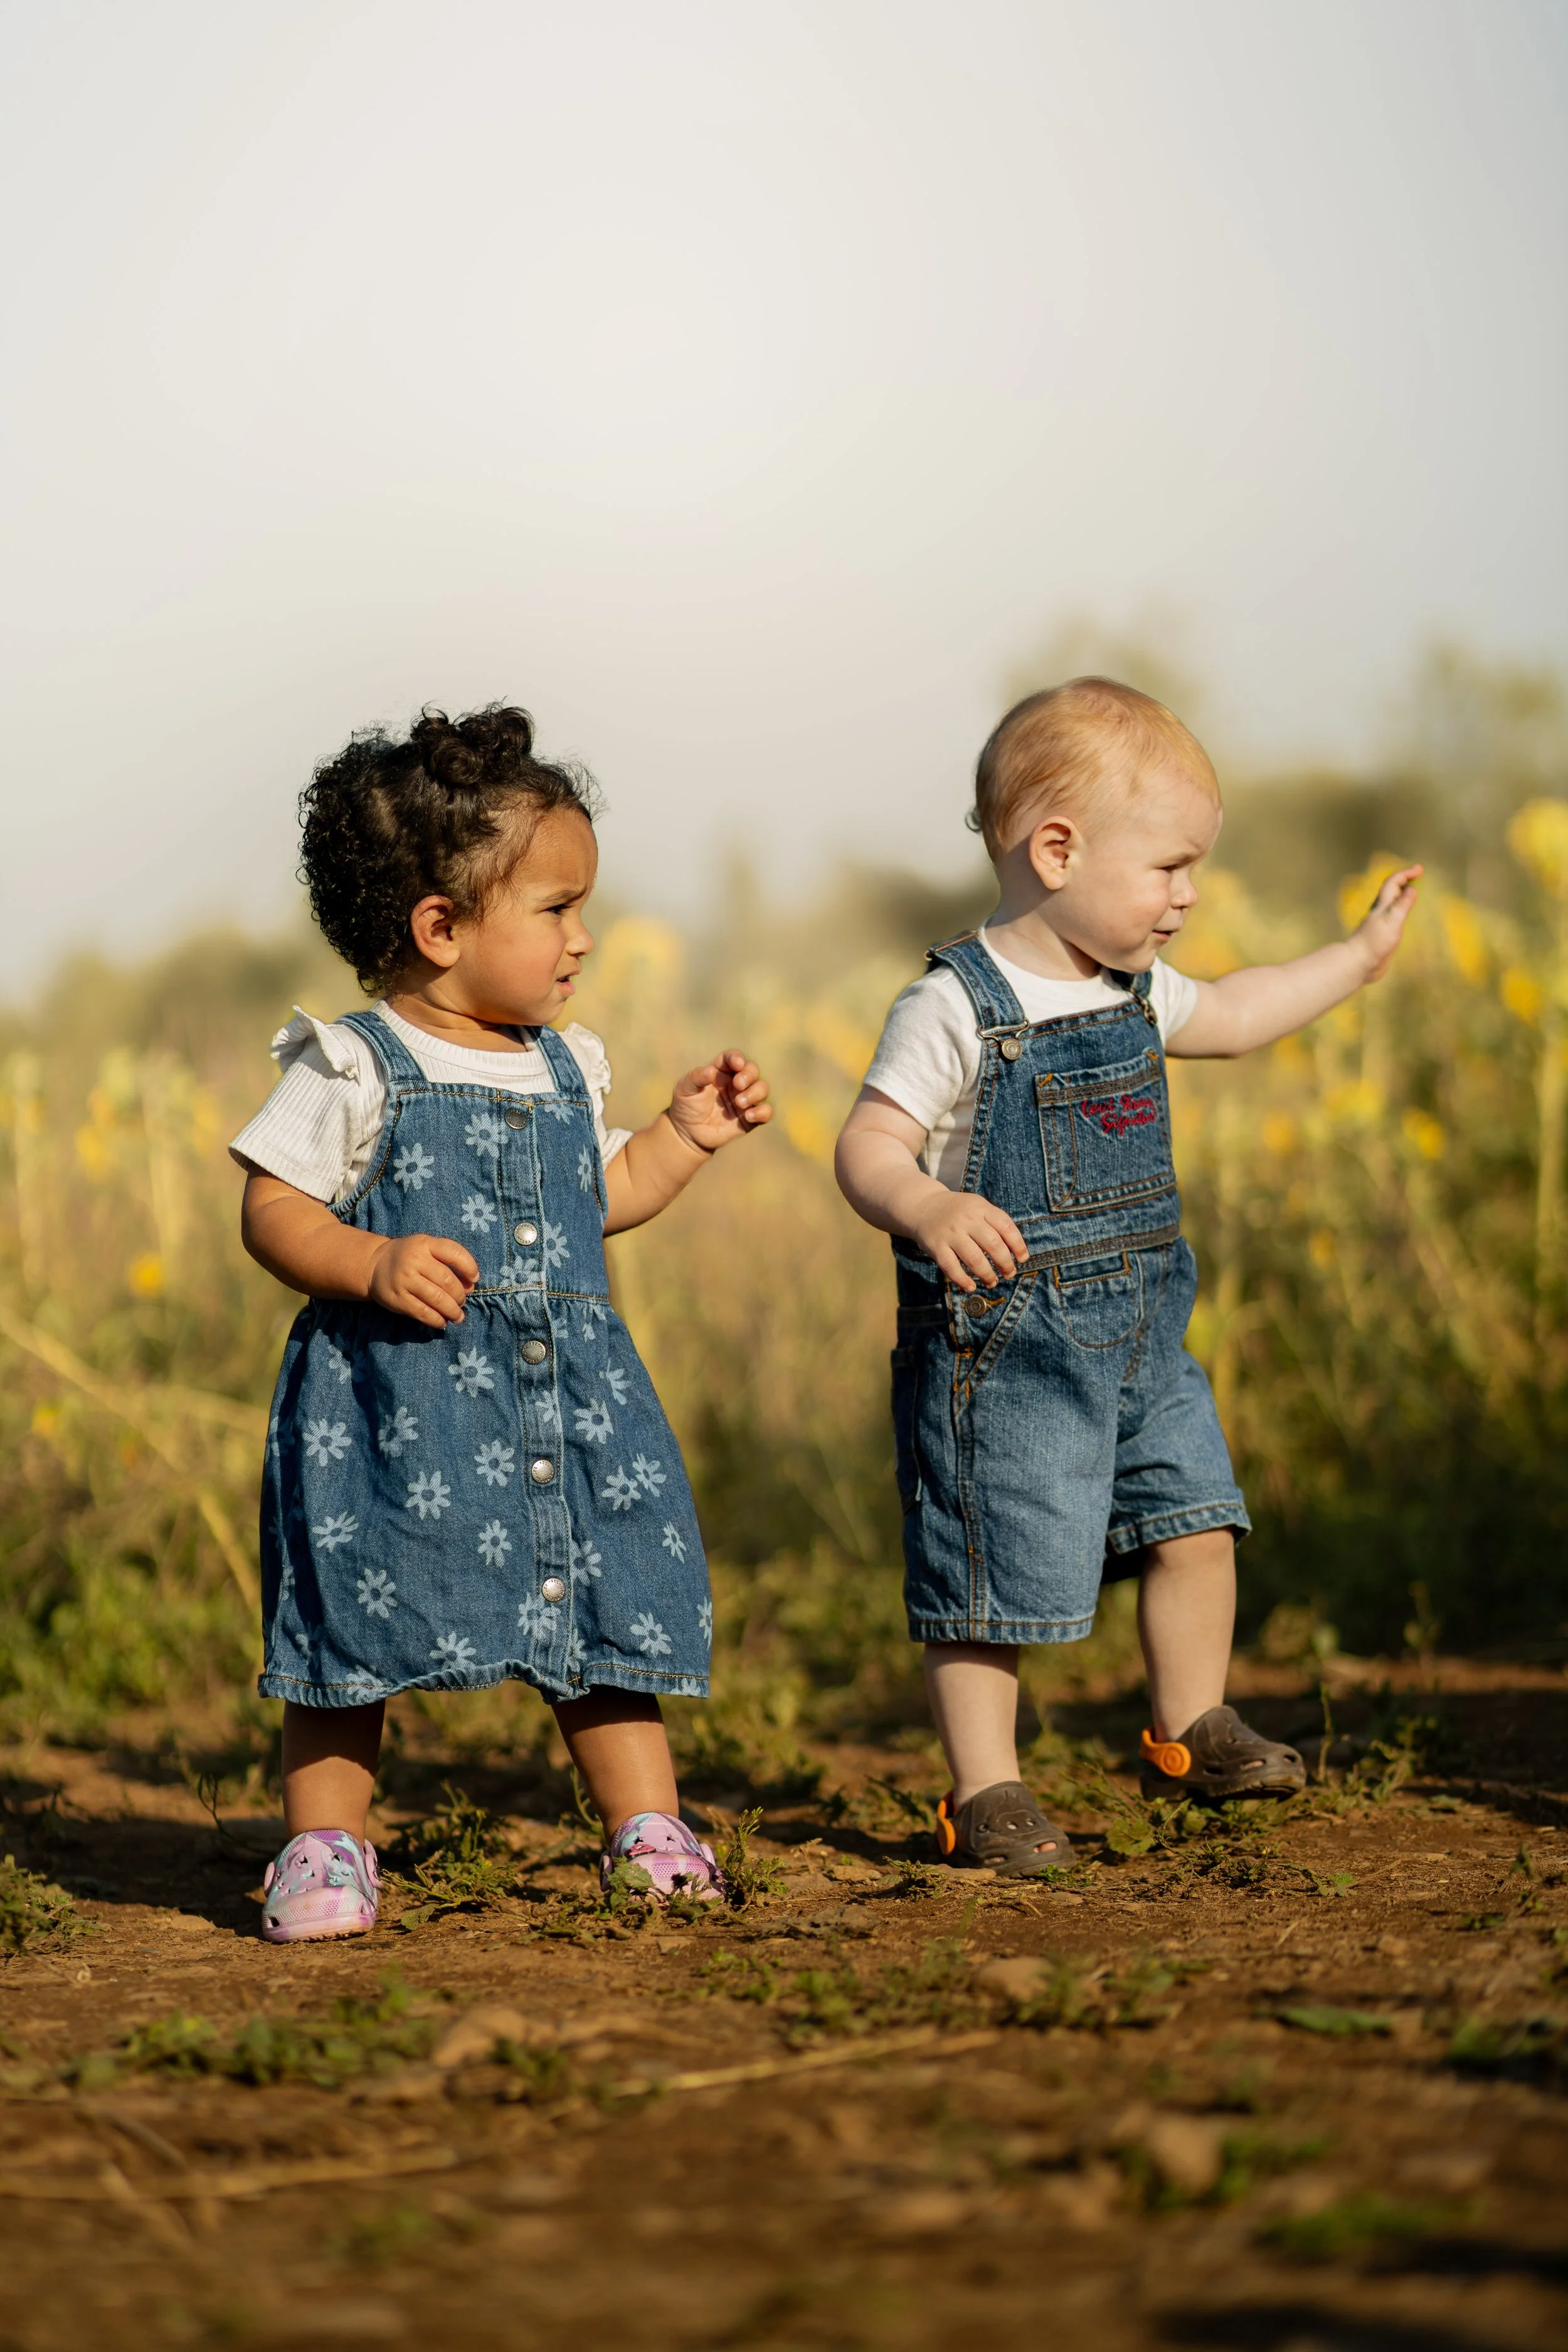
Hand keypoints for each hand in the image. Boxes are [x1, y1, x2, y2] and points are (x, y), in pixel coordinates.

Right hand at [366, 1233, 477, 1328]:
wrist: (374, 1264)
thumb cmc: (409, 1256)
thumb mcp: (426, 1247)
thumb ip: (448, 1261)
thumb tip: (470, 1286)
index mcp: (425, 1244)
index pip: (455, 1253)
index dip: (469, 1267)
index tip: (474, 1279)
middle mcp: (414, 1260)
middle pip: (447, 1281)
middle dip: (460, 1295)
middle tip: (462, 1302)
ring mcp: (405, 1280)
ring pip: (437, 1299)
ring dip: (452, 1311)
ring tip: (458, 1316)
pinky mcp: (397, 1299)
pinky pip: (423, 1313)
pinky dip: (437, 1320)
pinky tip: (442, 1322)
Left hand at [666, 1050, 772, 1154]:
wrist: (689, 1133)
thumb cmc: (686, 1106)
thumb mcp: (685, 1089)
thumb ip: (696, 1078)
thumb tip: (710, 1071)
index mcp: (720, 1071)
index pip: (732, 1058)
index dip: (736, 1058)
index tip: (737, 1064)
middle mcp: (735, 1083)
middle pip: (752, 1070)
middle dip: (749, 1074)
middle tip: (738, 1085)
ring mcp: (745, 1100)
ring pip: (762, 1089)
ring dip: (755, 1093)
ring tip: (739, 1103)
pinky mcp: (750, 1118)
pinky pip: (766, 1112)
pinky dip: (762, 1112)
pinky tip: (748, 1116)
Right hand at [909, 1190, 1027, 1293]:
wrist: (923, 1206)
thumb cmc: (958, 1212)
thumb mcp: (977, 1207)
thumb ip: (994, 1224)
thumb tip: (1014, 1252)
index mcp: (980, 1207)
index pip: (1006, 1226)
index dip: (1018, 1245)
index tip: (1023, 1259)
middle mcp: (967, 1219)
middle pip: (993, 1245)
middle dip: (1005, 1264)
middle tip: (1009, 1274)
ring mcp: (950, 1233)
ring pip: (975, 1259)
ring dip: (987, 1275)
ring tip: (992, 1282)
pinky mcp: (936, 1246)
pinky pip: (952, 1268)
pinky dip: (963, 1280)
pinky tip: (971, 1287)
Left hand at [1352, 865, 1422, 982]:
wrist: (1357, 964)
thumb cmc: (1374, 942)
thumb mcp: (1391, 922)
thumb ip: (1401, 906)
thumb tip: (1412, 889)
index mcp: (1382, 906)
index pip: (1393, 883)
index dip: (1406, 874)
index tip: (1419, 870)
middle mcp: (1379, 912)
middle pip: (1391, 890)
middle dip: (1404, 880)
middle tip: (1417, 875)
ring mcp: (1379, 923)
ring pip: (1390, 903)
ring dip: (1401, 895)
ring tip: (1412, 893)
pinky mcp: (1380, 935)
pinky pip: (1391, 917)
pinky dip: (1399, 911)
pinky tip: (1402, 918)